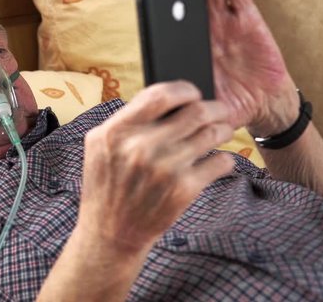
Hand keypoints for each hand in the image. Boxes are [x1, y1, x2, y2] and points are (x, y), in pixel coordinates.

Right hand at [78, 81, 233, 251]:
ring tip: (222, 132)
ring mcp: (164, 169)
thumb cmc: (106, 186)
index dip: (184, 89)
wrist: (111, 232)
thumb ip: (124, 121)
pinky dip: (224, 160)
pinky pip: (220, 163)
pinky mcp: (183, 190)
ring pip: (212, 134)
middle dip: (214, 108)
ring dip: (222, 130)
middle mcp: (140, 147)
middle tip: (220, 111)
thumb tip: (163, 99)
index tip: (192, 94)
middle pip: (195, 111)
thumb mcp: (99, 148)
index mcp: (116, 132)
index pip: (160, 95)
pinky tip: (217, 161)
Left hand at [173, 0, 298, 136]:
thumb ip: (185, 102)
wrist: (263, 104)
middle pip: (188, 0)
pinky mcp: (247, 21)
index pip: (169, 22)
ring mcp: (224, 24)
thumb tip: (164, 103)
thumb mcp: (201, 107)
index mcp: (185, 50)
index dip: (162, 5)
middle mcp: (203, 33)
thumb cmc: (227, 105)